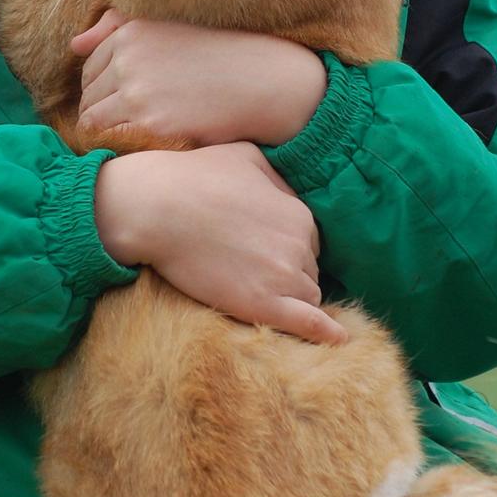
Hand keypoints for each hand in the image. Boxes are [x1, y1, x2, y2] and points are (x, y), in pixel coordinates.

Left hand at [72, 10, 326, 147]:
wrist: (262, 82)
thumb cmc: (219, 53)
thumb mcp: (168, 25)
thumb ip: (116, 26)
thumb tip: (74, 45)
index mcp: (131, 31)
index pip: (91, 66)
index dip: (104, 86)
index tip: (126, 98)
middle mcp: (128, 59)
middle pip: (89, 94)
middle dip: (101, 108)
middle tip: (130, 121)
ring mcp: (137, 93)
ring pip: (92, 119)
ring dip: (105, 129)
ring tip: (132, 134)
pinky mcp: (152, 125)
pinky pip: (110, 140)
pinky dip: (114, 144)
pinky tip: (136, 145)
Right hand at [93, 143, 346, 345]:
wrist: (157, 208)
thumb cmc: (194, 176)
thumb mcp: (247, 156)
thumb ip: (277, 177)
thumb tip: (288, 192)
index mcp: (299, 213)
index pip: (307, 242)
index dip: (285, 248)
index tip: (259, 249)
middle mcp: (300, 245)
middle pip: (308, 270)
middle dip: (286, 272)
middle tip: (247, 268)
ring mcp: (283, 277)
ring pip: (306, 295)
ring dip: (290, 297)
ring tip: (255, 292)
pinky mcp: (262, 304)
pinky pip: (308, 323)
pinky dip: (325, 332)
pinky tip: (339, 340)